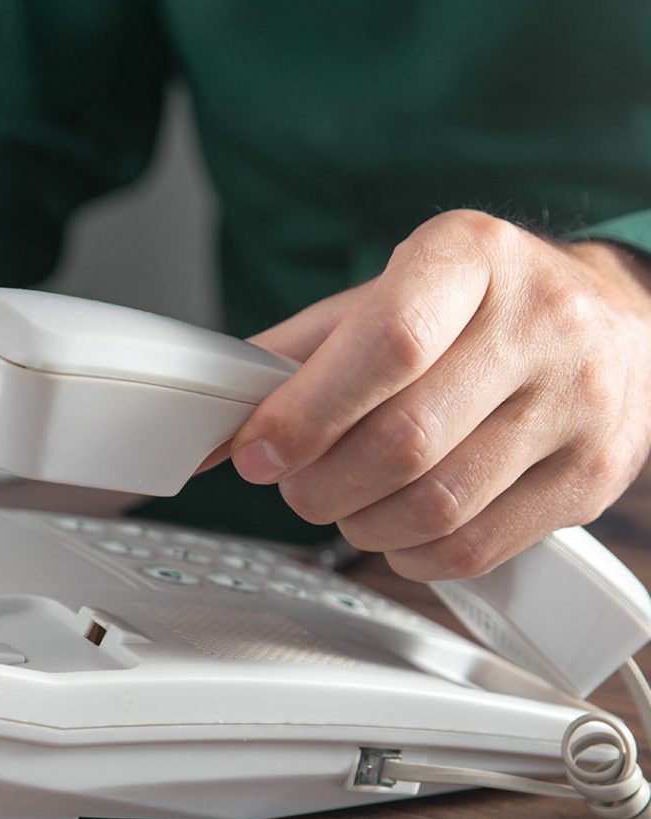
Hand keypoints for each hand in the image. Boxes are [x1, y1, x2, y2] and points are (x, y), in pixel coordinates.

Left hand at [229, 210, 650, 579]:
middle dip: (320, 483)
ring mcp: (578, 403)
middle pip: (404, 441)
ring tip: (347, 500)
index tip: (259, 452)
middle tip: (295, 483)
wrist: (609, 323)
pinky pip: (474, 548)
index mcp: (472, 258)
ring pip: (436, 506)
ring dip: (360, 522)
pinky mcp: (593, 477)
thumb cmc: (473, 312)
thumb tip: (216, 431)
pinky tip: (396, 527)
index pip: (389, 344)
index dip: (307, 413)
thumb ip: (294, 358)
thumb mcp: (382, 300)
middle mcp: (541, 323)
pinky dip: (409, 554)